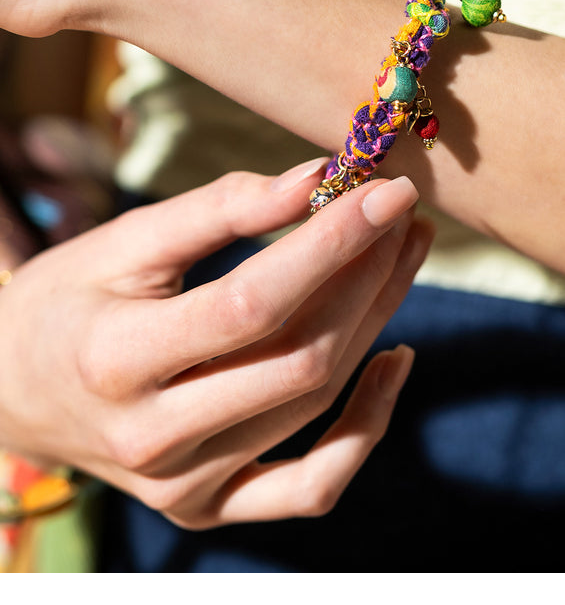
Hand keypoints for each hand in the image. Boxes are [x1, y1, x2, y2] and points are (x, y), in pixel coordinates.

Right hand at [0, 159, 431, 528]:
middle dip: (368, 277)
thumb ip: (219, 208)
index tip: (387, 191)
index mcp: (118, 359)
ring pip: (313, 405)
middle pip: (298, 359)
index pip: (252, 303)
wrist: (13, 389)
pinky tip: (394, 357)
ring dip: (374, 321)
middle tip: (405, 214)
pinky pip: (310, 486)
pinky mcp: (208, 508)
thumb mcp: (125, 240)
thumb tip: (317, 178)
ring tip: (401, 253)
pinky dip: (365, 428)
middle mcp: (151, 439)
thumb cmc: (69, 299)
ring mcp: (183, 487)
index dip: (331, 246)